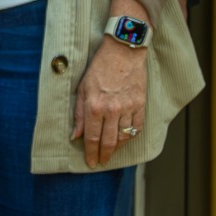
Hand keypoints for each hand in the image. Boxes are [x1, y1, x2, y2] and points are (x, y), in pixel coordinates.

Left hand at [72, 36, 148, 167]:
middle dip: (103, 155)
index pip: (91, 137)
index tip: (90, 162)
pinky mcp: (141, 105)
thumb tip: (75, 135)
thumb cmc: (99, 68)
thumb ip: (78, 114)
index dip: (90, 153)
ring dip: (117, 149)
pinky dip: (131, 137)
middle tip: (100, 162)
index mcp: (94, 106)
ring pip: (124, 138)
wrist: (123, 52)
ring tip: (111, 153)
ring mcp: (128, 108)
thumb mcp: (81, 88)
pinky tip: (126, 140)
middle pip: (108, 142)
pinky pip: (137, 128)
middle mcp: (111, 110)